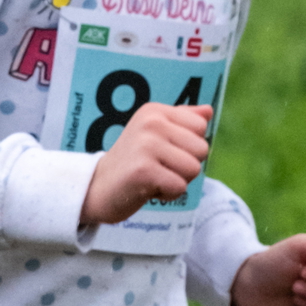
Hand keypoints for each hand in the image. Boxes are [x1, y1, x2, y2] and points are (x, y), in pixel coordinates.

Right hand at [78, 101, 213, 228]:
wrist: (96, 188)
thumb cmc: (132, 163)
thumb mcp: (155, 135)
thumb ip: (182, 122)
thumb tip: (208, 111)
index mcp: (155, 111)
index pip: (200, 127)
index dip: (188, 146)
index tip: (164, 152)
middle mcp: (151, 123)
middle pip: (201, 149)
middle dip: (185, 166)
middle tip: (158, 168)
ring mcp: (146, 145)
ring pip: (193, 169)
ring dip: (177, 181)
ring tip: (154, 178)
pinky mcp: (144, 171)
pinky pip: (180, 187)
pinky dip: (168, 195)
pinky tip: (148, 189)